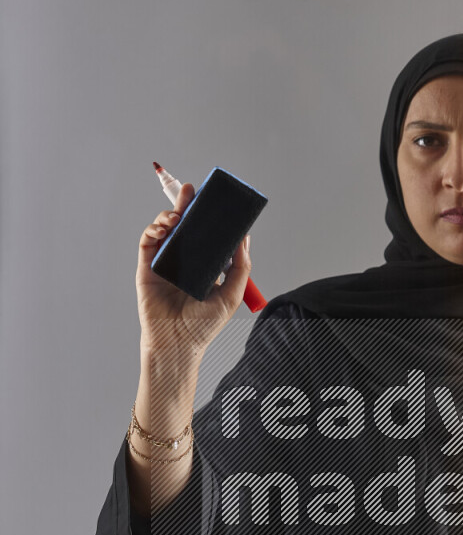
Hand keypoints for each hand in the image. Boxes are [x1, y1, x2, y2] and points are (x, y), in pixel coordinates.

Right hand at [135, 182, 253, 359]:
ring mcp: (164, 263)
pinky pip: (147, 242)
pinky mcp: (147, 268)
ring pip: (164, 230)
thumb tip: (244, 238)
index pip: (205, 234)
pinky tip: (164, 227)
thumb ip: (240, 267)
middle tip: (191, 190)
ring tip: (177, 215)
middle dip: (186, 205)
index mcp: (203, 266)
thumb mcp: (231, 295)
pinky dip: (153, 229)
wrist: (178, 344)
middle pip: (184, 226)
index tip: (213, 200)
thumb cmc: (203, 326)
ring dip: (168, 215)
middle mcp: (183, 262)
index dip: (207, 217)